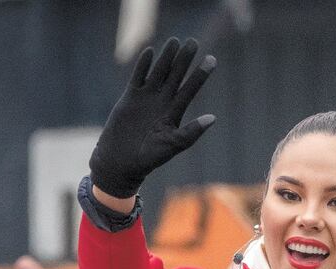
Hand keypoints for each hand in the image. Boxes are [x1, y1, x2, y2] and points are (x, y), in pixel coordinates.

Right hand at [90, 37, 216, 197]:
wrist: (122, 161)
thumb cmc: (150, 157)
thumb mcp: (173, 145)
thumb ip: (192, 132)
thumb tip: (213, 118)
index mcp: (175, 113)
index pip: (191, 89)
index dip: (200, 75)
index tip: (212, 59)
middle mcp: (163, 102)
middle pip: (176, 76)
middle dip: (184, 60)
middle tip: (194, 42)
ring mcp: (146, 98)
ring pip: (159, 72)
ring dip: (166, 57)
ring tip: (175, 41)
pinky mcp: (130, 97)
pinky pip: (138, 77)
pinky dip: (143, 65)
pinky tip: (150, 51)